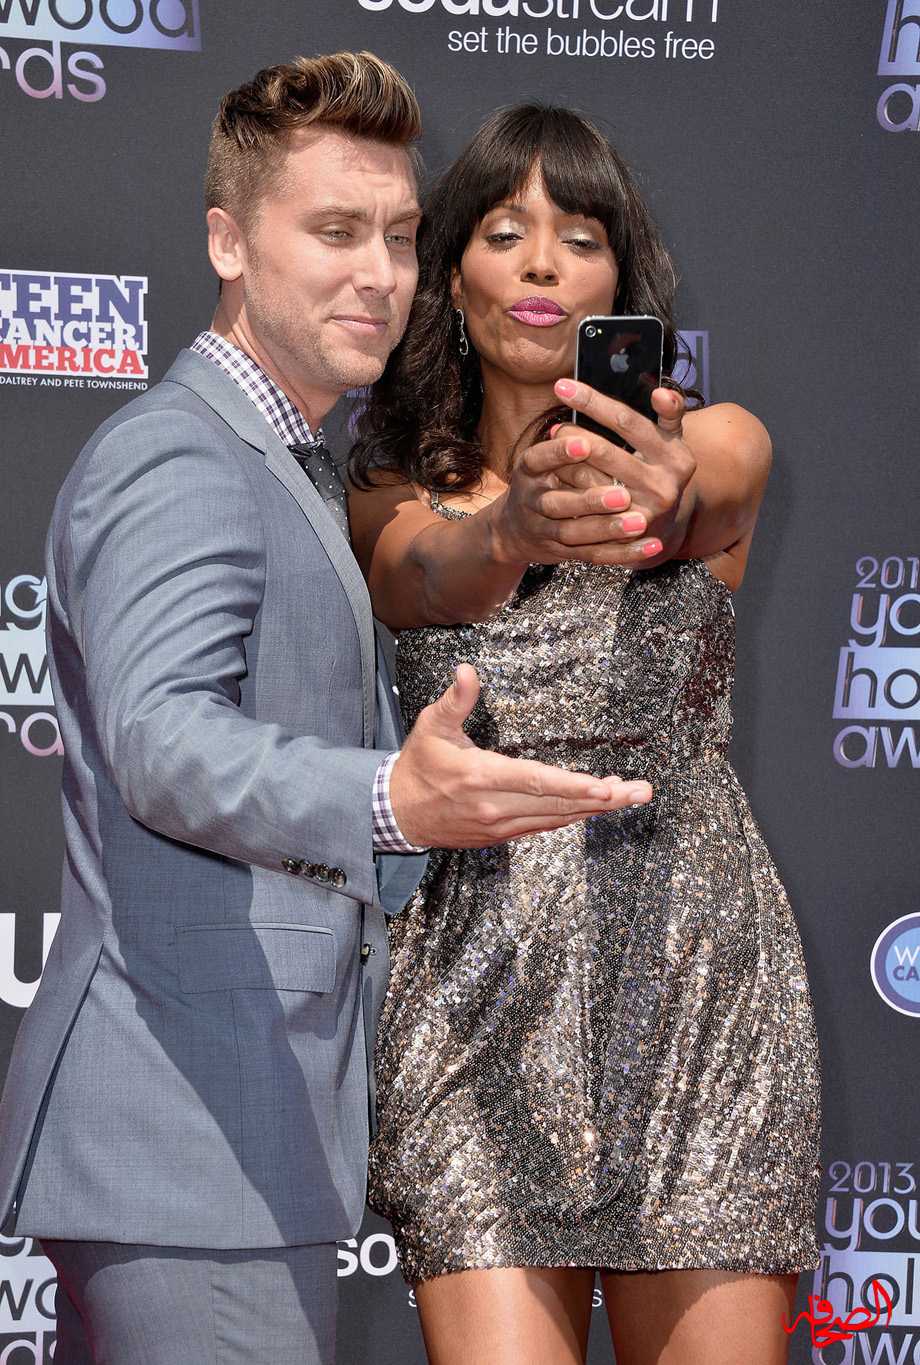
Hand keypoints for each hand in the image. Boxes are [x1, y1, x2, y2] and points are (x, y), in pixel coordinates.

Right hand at [388, 665, 651, 848]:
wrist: (398, 813)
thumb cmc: (419, 764)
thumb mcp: (431, 726)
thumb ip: (455, 700)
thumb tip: (467, 670)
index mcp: (481, 777)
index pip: (536, 782)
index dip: (573, 786)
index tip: (605, 787)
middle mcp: (495, 807)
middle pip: (558, 805)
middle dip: (603, 799)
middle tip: (639, 791)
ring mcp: (500, 825)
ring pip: (557, 818)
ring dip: (595, 808)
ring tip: (629, 796)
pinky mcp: (501, 835)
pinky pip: (545, 826)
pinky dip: (573, 816)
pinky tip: (595, 807)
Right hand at [486, 431, 647, 567]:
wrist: (514, 529)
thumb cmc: (544, 478)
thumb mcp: (544, 454)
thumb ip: (573, 435)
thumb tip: (623, 405)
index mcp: (528, 469)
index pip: (538, 459)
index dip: (560, 453)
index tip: (584, 444)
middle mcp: (531, 499)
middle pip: (558, 503)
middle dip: (591, 499)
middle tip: (623, 494)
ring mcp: (544, 530)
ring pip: (576, 533)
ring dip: (608, 528)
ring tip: (638, 521)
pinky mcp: (562, 552)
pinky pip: (594, 555)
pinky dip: (623, 553)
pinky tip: (649, 547)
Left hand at [550, 380, 697, 562]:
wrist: (663, 528)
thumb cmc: (659, 470)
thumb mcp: (670, 442)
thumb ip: (670, 414)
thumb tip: (659, 391)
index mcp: (675, 456)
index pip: (627, 421)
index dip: (594, 403)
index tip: (563, 387)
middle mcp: (662, 485)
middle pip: (601, 451)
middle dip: (571, 433)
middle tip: (555, 425)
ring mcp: (641, 512)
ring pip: (587, 479)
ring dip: (564, 459)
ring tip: (555, 443)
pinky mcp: (620, 532)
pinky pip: (582, 503)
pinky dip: (567, 485)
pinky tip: (556, 473)